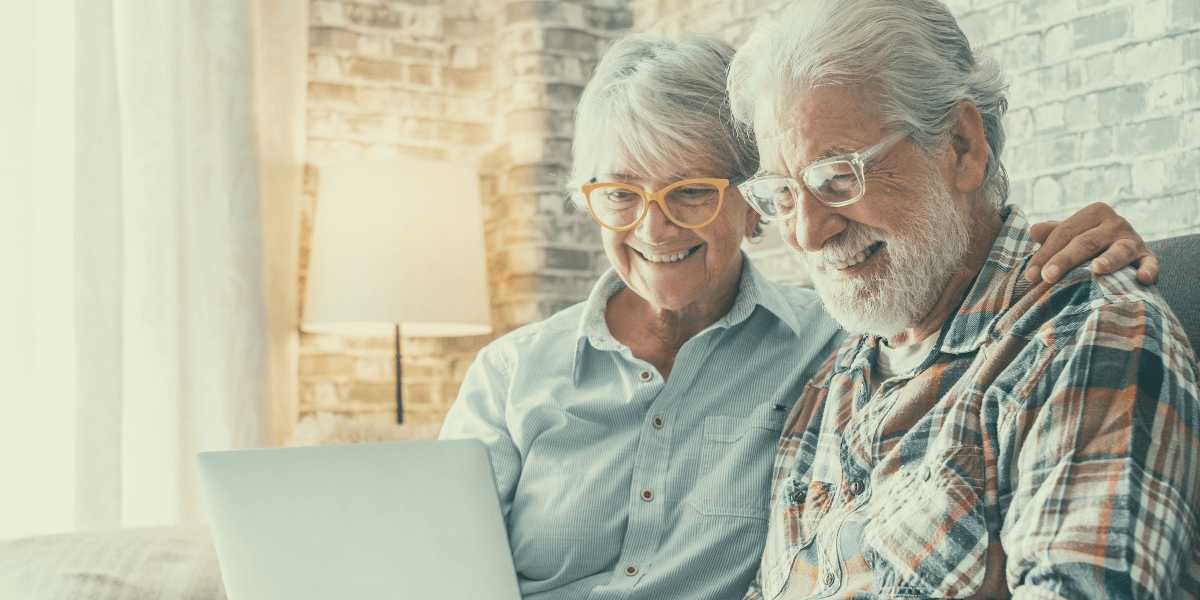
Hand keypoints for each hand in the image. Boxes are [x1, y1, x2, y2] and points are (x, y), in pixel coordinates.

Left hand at [1026, 202, 1158, 284]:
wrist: (1126, 251)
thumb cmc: (1090, 243)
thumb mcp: (1073, 234)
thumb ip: (1055, 233)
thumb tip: (1034, 229)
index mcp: (1094, 213)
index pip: (1065, 232)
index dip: (1045, 253)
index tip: (1030, 275)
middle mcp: (1116, 223)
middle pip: (1086, 241)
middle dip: (1065, 259)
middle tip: (1047, 277)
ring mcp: (1134, 240)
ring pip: (1119, 250)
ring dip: (1109, 260)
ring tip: (1096, 268)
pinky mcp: (1148, 257)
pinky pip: (1150, 263)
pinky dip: (1149, 270)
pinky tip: (1143, 278)